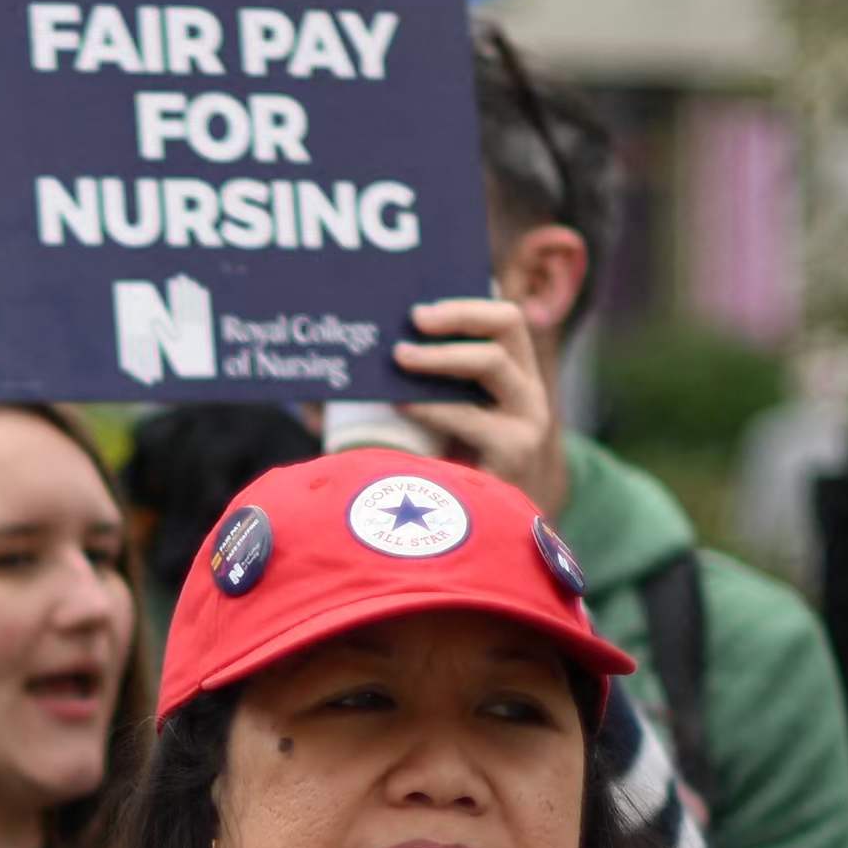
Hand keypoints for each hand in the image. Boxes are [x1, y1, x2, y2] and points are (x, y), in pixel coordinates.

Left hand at [388, 292, 574, 523]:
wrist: (484, 543)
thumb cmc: (447, 477)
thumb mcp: (433, 428)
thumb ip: (402, 399)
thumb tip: (318, 389)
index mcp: (514, 377)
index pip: (504, 320)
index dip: (464, 305)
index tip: (418, 309)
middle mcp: (528, 393)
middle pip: (507, 325)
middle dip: (456, 314)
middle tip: (411, 320)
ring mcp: (528, 421)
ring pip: (491, 362)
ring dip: (440, 355)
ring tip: (399, 358)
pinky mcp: (516, 452)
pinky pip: (470, 415)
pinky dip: (431, 405)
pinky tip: (400, 404)